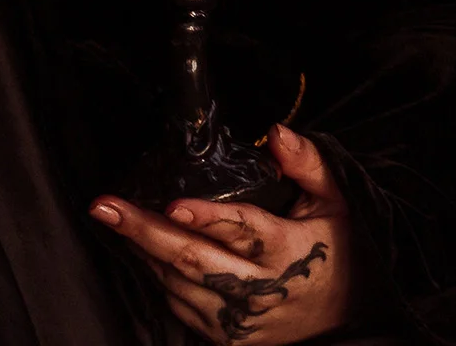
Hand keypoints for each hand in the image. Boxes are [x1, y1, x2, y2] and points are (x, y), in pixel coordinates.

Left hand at [90, 126, 360, 343]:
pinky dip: (158, 277)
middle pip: (195, 262)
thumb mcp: (337, 202)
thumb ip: (308, 163)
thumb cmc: (341, 251)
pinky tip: (143, 250)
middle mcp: (261, 290)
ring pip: (181, 286)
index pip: (244, 231)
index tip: (174, 205)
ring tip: (114, 218)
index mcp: (288, 252)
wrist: (350, 319)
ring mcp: (241, 321)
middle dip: (144, 231)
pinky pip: (182, 308)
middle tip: (105, 206)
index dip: (208, 218)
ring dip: (144, 252)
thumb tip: (275, 132)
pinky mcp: (229, 338)